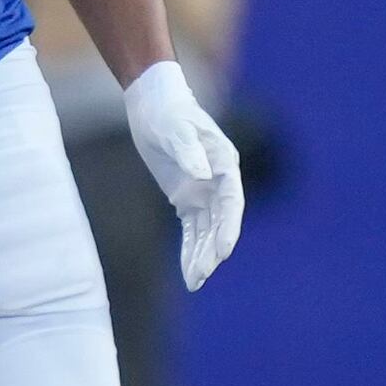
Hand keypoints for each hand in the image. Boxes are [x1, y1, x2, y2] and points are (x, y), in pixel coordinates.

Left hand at [125, 58, 245, 285]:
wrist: (153, 103)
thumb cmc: (168, 112)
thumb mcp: (175, 128)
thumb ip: (189, 151)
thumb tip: (202, 175)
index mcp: (225, 164)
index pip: (232, 202)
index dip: (230, 228)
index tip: (225, 251)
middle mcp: (219, 181)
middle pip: (221, 222)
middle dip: (212, 250)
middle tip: (202, 275)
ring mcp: (203, 191)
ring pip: (207, 230)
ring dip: (202, 255)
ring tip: (195, 283)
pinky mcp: (186, 197)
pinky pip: (192, 229)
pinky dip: (190, 249)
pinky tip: (189, 271)